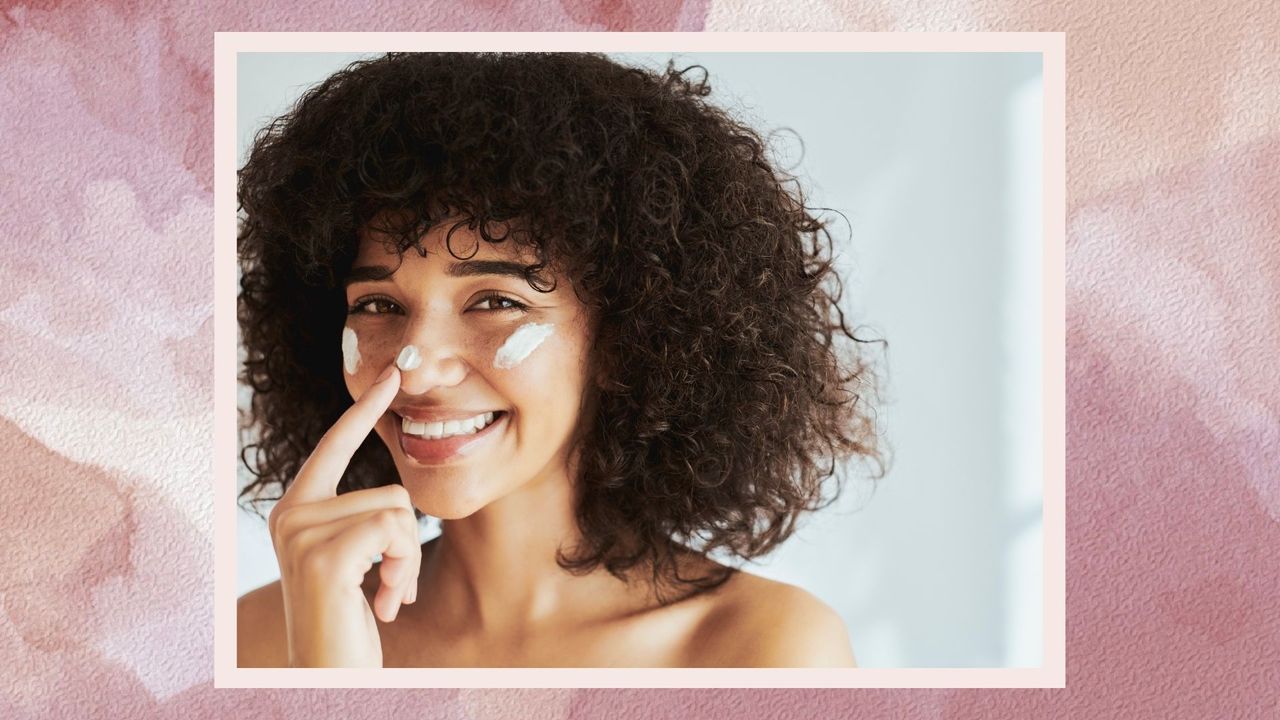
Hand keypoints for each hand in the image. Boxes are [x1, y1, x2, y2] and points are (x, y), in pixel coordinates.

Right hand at [267, 364, 420, 667]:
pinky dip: (402, 570)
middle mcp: (290, 514)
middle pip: (390, 491)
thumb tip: (397, 499)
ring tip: (383, 596)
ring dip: (406, 562)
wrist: (329, 674)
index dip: (365, 410)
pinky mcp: (324, 555)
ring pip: (398, 513)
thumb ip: (363, 522)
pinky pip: (394, 532)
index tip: (391, 373)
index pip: (334, 445)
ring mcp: (301, 533)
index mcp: (296, 510)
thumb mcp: (354, 560)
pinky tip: (382, 603)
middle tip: (390, 586)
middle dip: (407, 545)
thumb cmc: (347, 621)